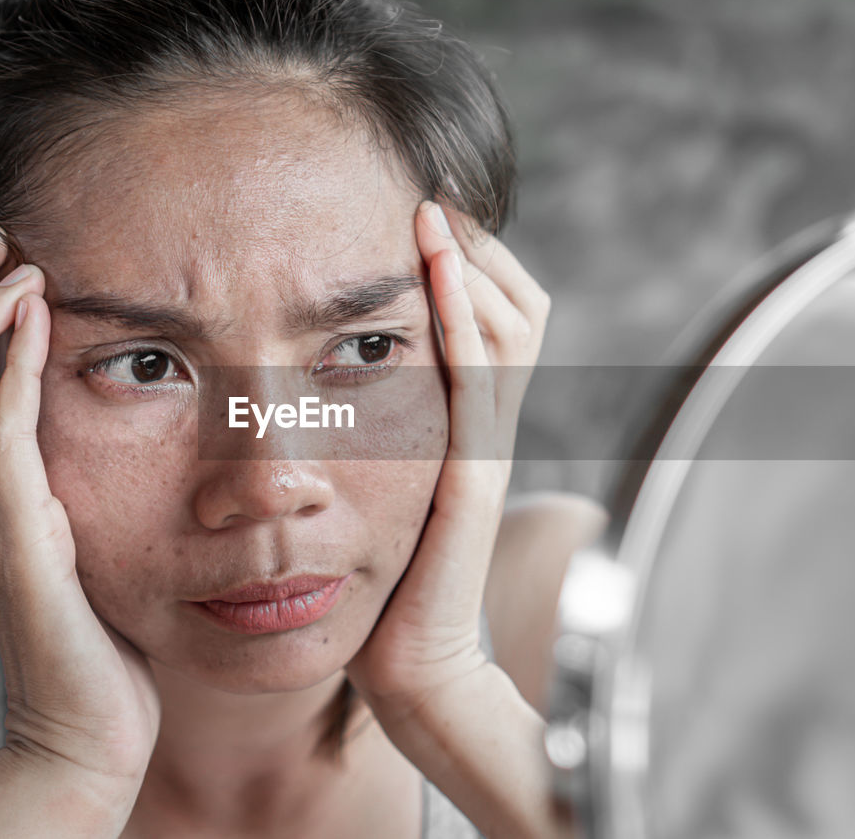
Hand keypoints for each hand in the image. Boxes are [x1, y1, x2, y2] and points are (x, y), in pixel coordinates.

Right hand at [0, 231, 159, 797]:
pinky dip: (13, 371)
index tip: (4, 261)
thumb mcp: (75, 538)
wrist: (91, 724)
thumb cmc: (95, 635)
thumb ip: (61, 485)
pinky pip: (2, 439)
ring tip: (17, 267)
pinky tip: (39, 318)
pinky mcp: (24, 541)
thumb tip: (88, 437)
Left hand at [346, 202, 549, 711]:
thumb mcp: (387, 483)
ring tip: (430, 208)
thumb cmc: (386, 576)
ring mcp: (485, 446)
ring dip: (469, 261)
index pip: (502, 314)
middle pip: (518, 305)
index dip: (471, 258)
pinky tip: (436, 267)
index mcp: (472, 421)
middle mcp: (490, 424)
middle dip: (474, 244)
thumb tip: (336, 372)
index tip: (420, 209)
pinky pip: (476, 377)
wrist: (410, 659)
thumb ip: (385, 428)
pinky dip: (460, 316)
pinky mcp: (469, 472)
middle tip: (427, 194)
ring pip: (505, 328)